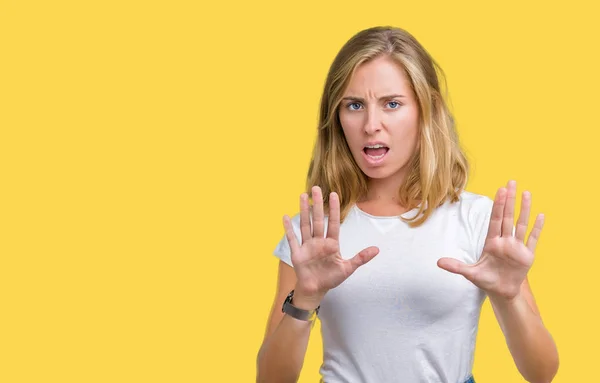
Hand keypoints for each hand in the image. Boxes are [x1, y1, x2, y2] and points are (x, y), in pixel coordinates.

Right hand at [283, 186, 378, 307]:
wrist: (315, 290)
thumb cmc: (331, 278)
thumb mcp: (348, 268)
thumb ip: (361, 258)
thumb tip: (377, 249)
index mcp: (331, 243)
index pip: (333, 223)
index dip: (334, 209)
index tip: (334, 194)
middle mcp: (319, 241)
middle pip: (318, 219)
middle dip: (317, 204)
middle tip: (316, 188)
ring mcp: (307, 246)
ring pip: (305, 225)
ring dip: (303, 210)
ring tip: (302, 196)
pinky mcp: (297, 253)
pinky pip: (292, 239)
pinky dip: (288, 228)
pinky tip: (286, 216)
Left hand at [437, 180, 544, 299]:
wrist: (502, 292)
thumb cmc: (486, 280)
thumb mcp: (470, 273)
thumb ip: (456, 266)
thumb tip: (438, 262)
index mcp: (491, 243)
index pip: (495, 220)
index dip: (498, 205)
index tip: (500, 191)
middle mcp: (505, 241)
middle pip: (507, 217)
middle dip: (509, 200)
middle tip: (511, 182)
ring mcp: (517, 247)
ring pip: (521, 224)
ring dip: (524, 209)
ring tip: (526, 193)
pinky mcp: (527, 255)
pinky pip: (533, 239)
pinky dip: (537, 228)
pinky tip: (541, 215)